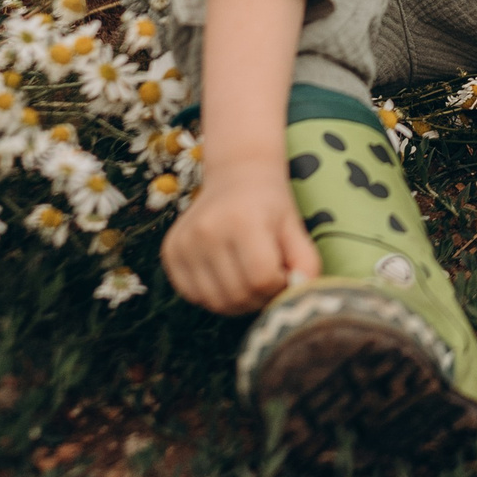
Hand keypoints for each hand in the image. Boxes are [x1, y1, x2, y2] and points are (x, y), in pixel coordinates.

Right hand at [161, 153, 321, 315]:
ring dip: (238, 302)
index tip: (284, 273)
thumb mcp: (295, 227)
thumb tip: (301, 293)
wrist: (236, 174)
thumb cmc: (270, 204)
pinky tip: (227, 276)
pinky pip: (193, 296)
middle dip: (260, 298)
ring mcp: (184, 242)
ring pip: (215, 302)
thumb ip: (306, 263)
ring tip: (249, 280)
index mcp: (242, 221)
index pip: (262, 279)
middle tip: (268, 280)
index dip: (279, 286)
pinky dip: (214, 296)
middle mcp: (207, 231)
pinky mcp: (170, 251)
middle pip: (238, 295)